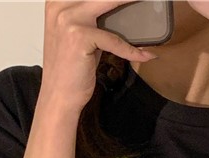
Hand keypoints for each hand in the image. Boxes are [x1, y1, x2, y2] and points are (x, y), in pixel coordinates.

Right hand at [41, 0, 157, 111]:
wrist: (59, 97)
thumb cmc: (70, 69)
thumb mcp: (78, 35)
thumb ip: (92, 17)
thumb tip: (121, 10)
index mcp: (57, 1)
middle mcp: (60, 5)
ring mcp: (68, 19)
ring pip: (110, 3)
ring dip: (132, 2)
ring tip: (150, 4)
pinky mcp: (80, 36)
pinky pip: (114, 40)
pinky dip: (132, 50)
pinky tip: (145, 55)